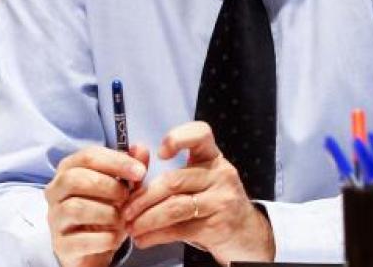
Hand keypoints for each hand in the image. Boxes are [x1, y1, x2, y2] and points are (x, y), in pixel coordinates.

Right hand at [45, 144, 149, 266]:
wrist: (93, 250)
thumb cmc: (104, 212)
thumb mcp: (120, 189)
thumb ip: (130, 170)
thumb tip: (141, 149)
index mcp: (68, 170)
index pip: (88, 156)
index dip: (116, 161)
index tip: (140, 171)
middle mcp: (55, 191)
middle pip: (75, 179)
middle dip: (108, 186)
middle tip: (127, 196)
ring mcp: (55, 218)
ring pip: (76, 208)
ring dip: (107, 213)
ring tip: (121, 219)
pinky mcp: (60, 244)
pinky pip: (81, 239)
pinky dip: (104, 238)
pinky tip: (114, 237)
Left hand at [122, 121, 273, 265]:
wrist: (247, 235)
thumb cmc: (213, 203)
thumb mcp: (197, 181)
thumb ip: (168, 170)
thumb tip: (134, 153)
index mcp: (212, 157)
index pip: (200, 134)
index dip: (177, 138)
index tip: (159, 154)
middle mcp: (219, 175)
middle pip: (173, 180)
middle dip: (143, 197)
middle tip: (125, 210)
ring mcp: (221, 200)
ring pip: (174, 207)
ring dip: (146, 219)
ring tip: (131, 227)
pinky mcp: (218, 226)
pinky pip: (180, 229)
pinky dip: (156, 235)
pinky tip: (143, 239)